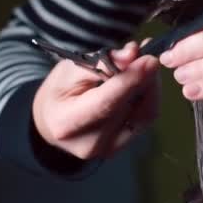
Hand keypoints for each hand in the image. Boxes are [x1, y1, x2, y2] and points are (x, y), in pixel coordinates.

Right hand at [32, 41, 159, 158]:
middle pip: (130, 107)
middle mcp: (89, 143)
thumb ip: (101, 61)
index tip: (149, 60)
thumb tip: (132, 54)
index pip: (107, 102)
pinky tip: (144, 81)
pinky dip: (149, 97)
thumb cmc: (58, 93)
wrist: (52, 122)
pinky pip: (146, 118)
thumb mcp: (69, 69)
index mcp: (68, 123)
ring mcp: (108, 148)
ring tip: (144, 65)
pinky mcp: (122, 146)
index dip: (132, 80)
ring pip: (145, 113)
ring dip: (150, 85)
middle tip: (147, 53)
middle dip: (144, 77)